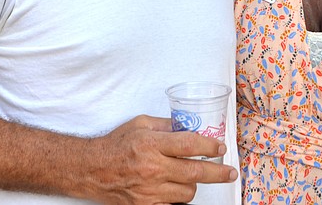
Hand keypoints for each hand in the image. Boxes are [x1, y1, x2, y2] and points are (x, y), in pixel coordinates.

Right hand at [82, 115, 236, 204]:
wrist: (91, 168)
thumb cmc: (116, 144)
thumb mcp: (140, 124)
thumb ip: (166, 125)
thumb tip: (190, 126)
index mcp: (151, 144)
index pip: (190, 145)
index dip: (210, 146)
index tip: (220, 148)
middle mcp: (152, 168)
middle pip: (195, 172)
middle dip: (218, 172)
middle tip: (230, 172)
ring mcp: (149, 190)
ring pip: (187, 192)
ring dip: (193, 184)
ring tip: (187, 176)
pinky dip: (178, 198)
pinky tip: (176, 190)